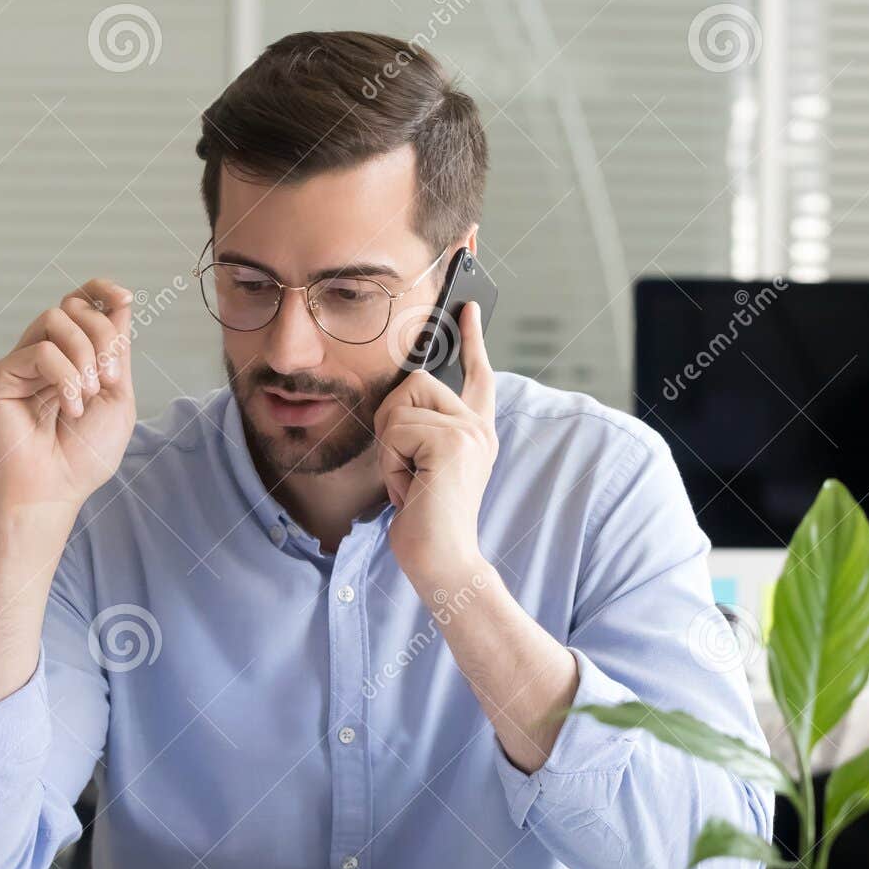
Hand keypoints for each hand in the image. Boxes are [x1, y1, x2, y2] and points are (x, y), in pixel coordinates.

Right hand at [0, 278, 135, 511]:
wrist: (51, 491)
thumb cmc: (84, 456)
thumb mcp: (118, 399)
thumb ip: (118, 351)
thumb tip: (121, 303)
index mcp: (75, 359)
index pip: (82, 305)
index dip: (102, 291)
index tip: (125, 297)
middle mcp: (46, 356)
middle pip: (74, 307)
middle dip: (103, 335)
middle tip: (109, 379)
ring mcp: (22, 363)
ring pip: (56, 318)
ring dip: (85, 355)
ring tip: (87, 397)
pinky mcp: (0, 374)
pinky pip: (41, 350)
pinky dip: (65, 376)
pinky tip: (68, 406)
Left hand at [374, 302, 497, 591]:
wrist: (442, 560)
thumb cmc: (426, 520)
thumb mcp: (424, 466)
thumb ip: (423, 430)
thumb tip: (402, 396)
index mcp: (475, 431)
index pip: (476, 373)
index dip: (471, 338)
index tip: (467, 307)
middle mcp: (478, 427)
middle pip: (415, 381)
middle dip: (393, 422)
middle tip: (405, 467)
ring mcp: (469, 432)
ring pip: (400, 406)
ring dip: (390, 448)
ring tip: (411, 482)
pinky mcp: (451, 442)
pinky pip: (396, 430)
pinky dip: (392, 464)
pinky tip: (411, 490)